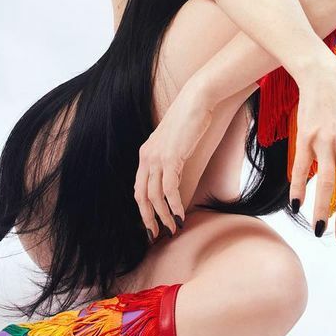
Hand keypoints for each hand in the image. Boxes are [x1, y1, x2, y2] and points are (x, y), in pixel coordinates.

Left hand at [134, 83, 214, 238]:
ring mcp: (157, 157)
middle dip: (148, 219)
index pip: (138, 188)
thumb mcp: (175, 141)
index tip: (151, 224)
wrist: (196, 100)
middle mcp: (147, 157)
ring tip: (174, 228)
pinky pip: (169, 188)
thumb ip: (170, 158)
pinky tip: (180, 214)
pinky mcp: (171, 157)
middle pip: (141, 196)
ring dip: (164, 215)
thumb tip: (175, 175)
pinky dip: (174, 204)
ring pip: (155, 196)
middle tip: (157, 235)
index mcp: (145, 154)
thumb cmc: (190, 119)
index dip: (143, 210)